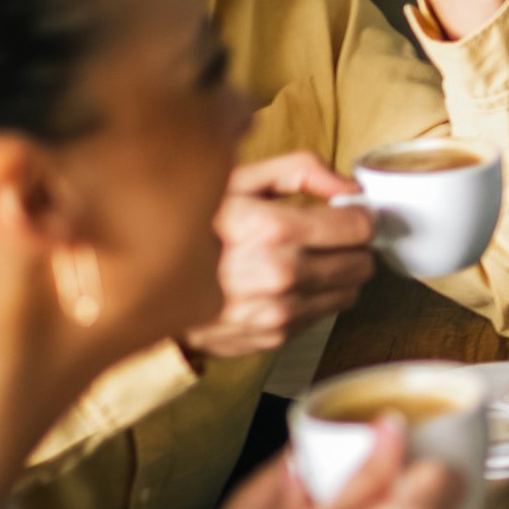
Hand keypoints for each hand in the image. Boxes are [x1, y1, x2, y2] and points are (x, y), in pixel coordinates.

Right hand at [185, 151, 377, 360]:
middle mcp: (280, 276)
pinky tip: (284, 283)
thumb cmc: (193, 228)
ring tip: (304, 259)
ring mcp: (278, 313)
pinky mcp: (275, 338)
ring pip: (349, 293)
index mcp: (272, 230)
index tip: (344, 211)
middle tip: (326, 235)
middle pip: (362, 262)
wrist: (146, 289)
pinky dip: (313, 297)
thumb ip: (300, 170)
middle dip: (349, 246)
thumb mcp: (237, 180)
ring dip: (337, 274)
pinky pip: (322, 315)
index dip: (356, 215)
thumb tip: (348, 187)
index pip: (359, 227)